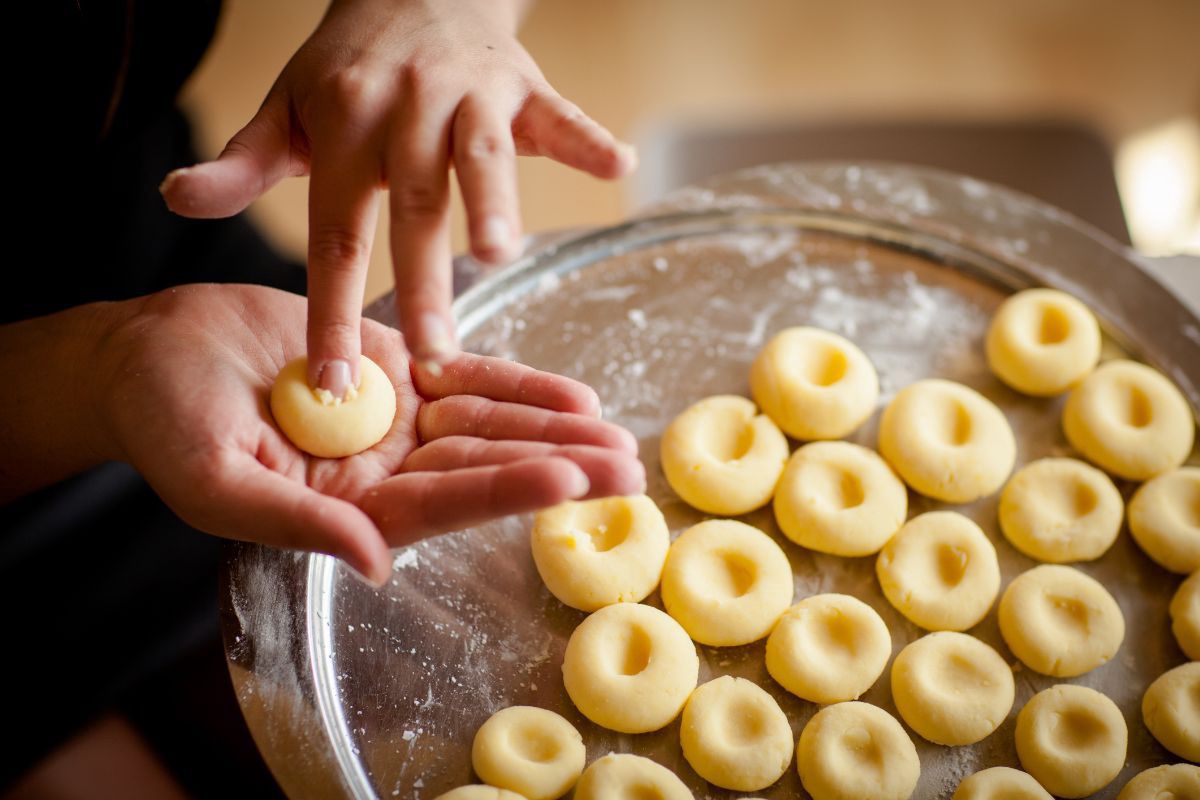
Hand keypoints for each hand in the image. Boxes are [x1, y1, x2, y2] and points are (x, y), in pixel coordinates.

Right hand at [95, 284, 643, 585]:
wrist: (150, 351)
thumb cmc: (164, 421)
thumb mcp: (216, 478)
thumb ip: (298, 522)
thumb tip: (377, 564)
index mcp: (347, 508)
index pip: (441, 504)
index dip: (504, 491)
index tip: (567, 481)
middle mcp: (383, 469)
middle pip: (484, 467)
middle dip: (556, 464)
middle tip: (627, 466)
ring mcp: (393, 417)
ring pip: (487, 423)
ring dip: (551, 425)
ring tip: (614, 428)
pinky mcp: (392, 365)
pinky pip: (464, 375)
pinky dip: (514, 381)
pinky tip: (568, 394)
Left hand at [161, 0, 635, 393]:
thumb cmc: (348, 68)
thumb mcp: (286, 108)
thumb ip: (241, 162)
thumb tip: (172, 197)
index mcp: (344, 126)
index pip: (336, 233)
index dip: (333, 310)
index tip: (334, 382)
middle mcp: (405, 110)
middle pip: (413, 206)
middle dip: (423, 280)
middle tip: (432, 355)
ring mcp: (468, 94)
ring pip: (482, 153)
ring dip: (496, 199)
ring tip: (501, 253)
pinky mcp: (522, 85)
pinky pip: (559, 113)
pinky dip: (588, 139)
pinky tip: (619, 166)